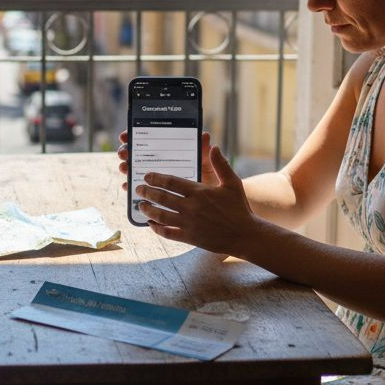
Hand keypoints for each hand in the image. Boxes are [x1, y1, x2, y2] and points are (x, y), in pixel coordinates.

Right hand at [117, 131, 218, 190]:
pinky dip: (129, 187)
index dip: (134, 136)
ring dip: (126, 168)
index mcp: (169, 152)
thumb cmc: (207, 182)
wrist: (210, 207)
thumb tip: (205, 136)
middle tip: (124, 153)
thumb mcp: (207, 166)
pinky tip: (127, 186)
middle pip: (135, 154)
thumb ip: (204, 152)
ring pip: (132, 170)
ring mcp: (153, 179)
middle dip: (126, 152)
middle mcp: (157, 163)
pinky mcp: (151, 194)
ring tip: (124, 168)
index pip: (147, 140)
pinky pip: (136, 190)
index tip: (125, 135)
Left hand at [135, 145, 260, 254]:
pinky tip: (151, 224)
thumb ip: (220, 165)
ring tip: (140, 206)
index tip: (147, 176)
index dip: (156, 178)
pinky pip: (168, 233)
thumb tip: (214, 146)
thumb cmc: (239, 208)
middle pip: (162, 197)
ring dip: (148, 210)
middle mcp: (191, 207)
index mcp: (199, 192)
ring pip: (161, 215)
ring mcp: (189, 223)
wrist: (245, 235)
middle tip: (138, 189)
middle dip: (147, 192)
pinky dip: (157, 228)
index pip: (171, 182)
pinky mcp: (190, 237)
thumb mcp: (232, 183)